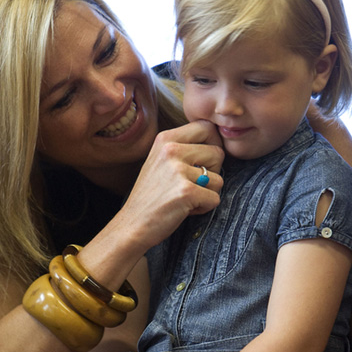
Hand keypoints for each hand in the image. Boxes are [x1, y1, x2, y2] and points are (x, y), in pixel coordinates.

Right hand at [121, 120, 224, 249]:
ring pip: (219, 179)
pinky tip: (185, 209)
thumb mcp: (160, 161)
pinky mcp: (186, 192)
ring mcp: (178, 171)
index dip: (213, 144)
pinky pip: (215, 198)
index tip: (203, 161)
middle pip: (218, 153)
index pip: (206, 127)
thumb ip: (183, 147)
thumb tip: (217, 141)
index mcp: (165, 139)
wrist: (132, 225)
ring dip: (207, 193)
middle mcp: (171, 150)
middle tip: (191, 185)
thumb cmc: (151, 195)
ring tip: (185, 198)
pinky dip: (204, 208)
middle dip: (212, 172)